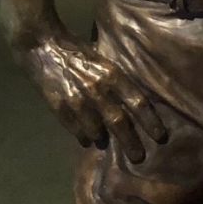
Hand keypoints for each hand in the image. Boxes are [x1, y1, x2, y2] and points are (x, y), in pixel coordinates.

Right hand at [18, 34, 167, 162]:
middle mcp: (98, 89)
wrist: (42, 45)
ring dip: (105, 140)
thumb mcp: (103, 59)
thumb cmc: (77, 51)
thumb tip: (135, 101)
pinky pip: (76, 130)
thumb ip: (116, 79)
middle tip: (138, 157)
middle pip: (120, 121)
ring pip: (97, 130)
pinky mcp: (59, 107)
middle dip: (131, 142)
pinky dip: (84, 137)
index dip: (150, 121)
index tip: (160, 136)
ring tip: (109, 146)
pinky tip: (88, 140)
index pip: (138, 102)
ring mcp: (77, 100)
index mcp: (112, 73)